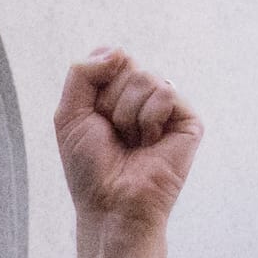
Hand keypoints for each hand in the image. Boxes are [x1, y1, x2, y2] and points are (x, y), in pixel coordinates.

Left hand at [55, 49, 200, 236]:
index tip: (95, 121)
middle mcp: (145, 97)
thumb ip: (81, 72)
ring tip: (133, 144)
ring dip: (127, 115)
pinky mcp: (188, 122)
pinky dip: (149, 118)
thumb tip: (119, 51)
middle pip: (126, 64)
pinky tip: (150, 145)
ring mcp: (168, 109)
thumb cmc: (90, 169)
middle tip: (115, 137)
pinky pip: (166, 92)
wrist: (110, 206)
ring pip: (145, 77)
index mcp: (120, 92)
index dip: (96, 87)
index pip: (109, 57)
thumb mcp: (69, 114)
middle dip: (110, 102)